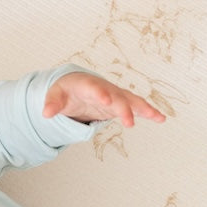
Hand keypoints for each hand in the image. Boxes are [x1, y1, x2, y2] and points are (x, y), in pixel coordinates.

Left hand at [43, 71, 165, 126]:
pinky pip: (136, 107)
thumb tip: (45, 113)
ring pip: (131, 100)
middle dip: (123, 108)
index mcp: (86, 84)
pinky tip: (161, 118)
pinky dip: (148, 112)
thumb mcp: (55, 95)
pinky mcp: (120, 104)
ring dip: (143, 108)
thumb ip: (52, 103)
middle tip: (129, 121)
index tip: (106, 101)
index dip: (100, 94)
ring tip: (157, 117)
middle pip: (116, 97)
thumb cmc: (66, 90)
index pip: (94, 88)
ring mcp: (114, 95)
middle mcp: (104, 88)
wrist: (76, 85)